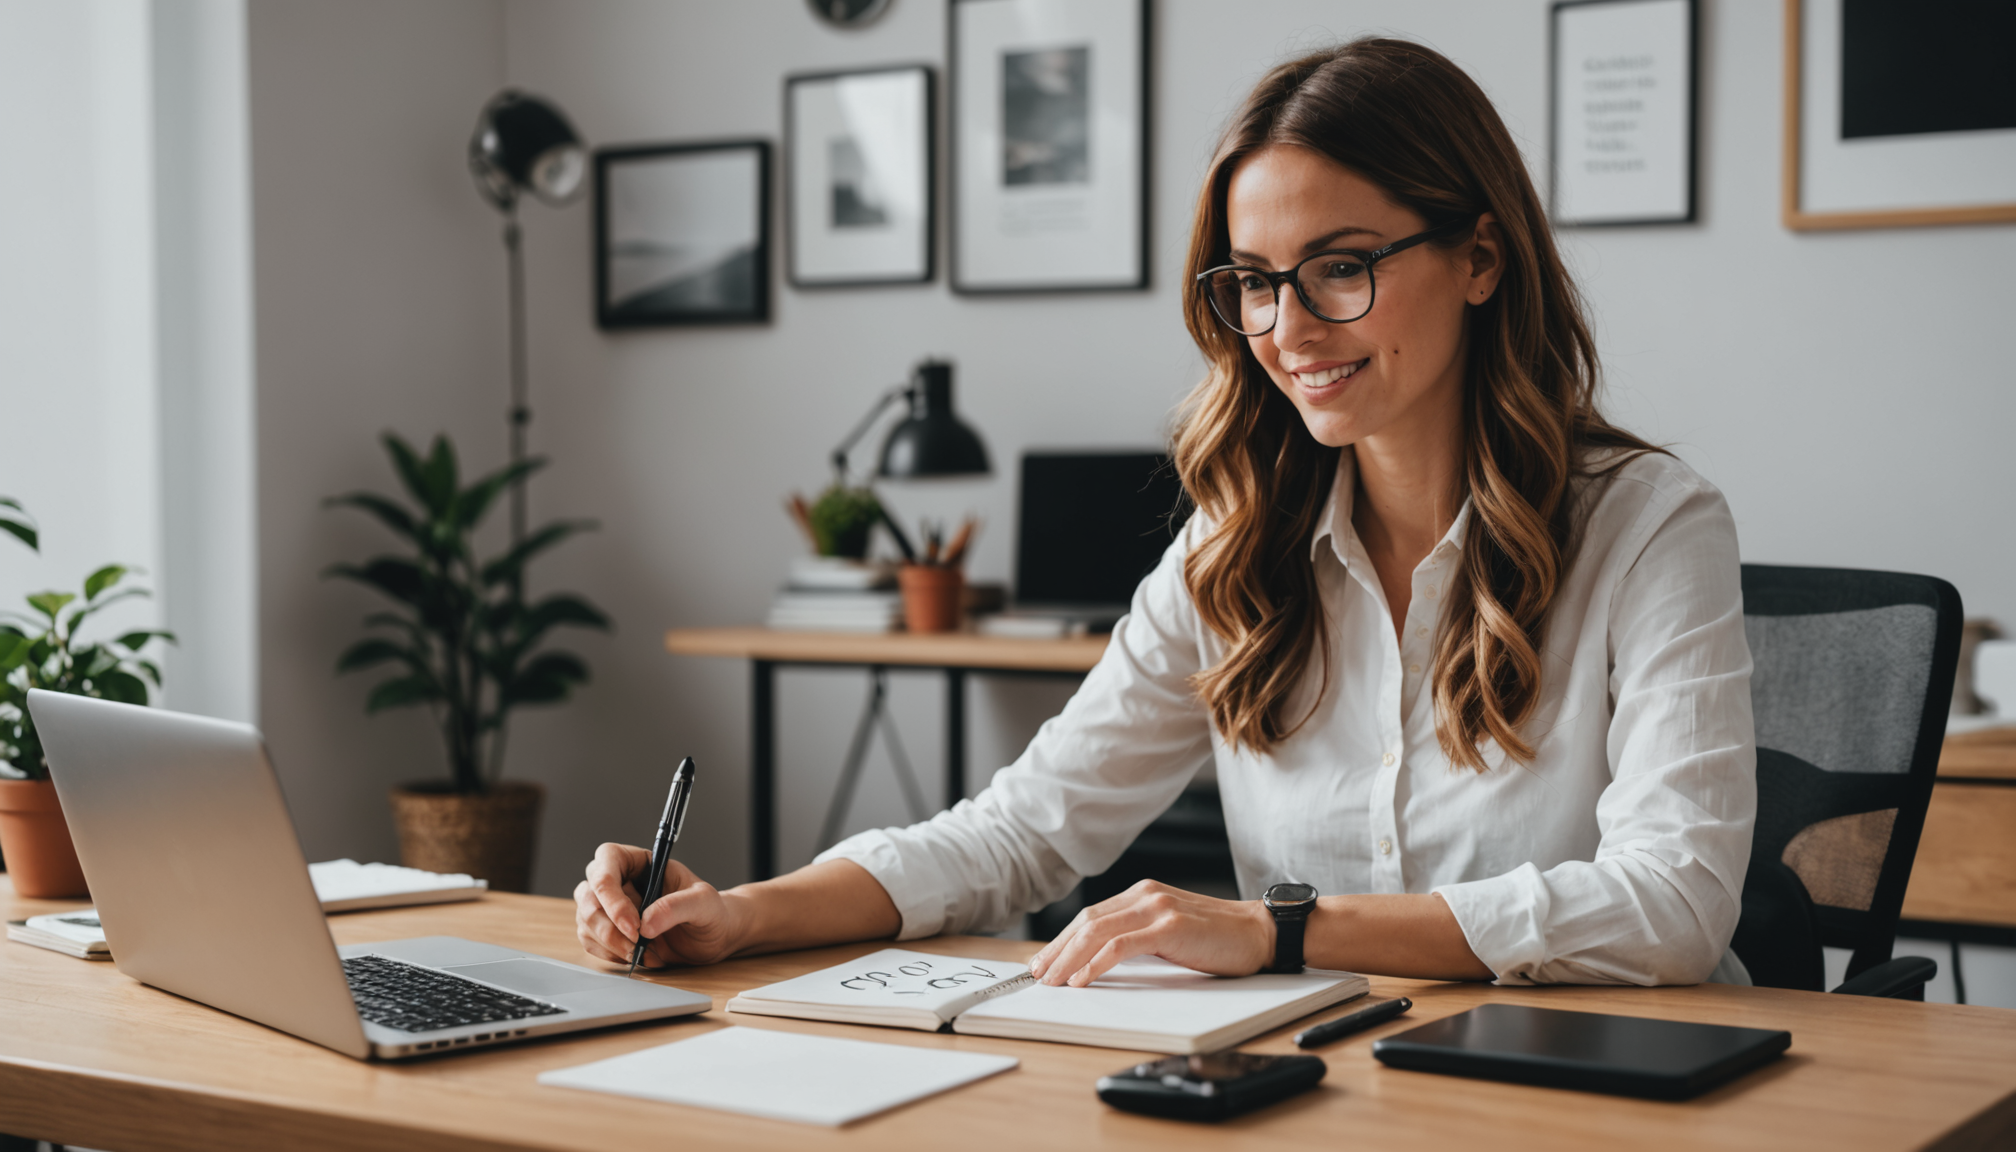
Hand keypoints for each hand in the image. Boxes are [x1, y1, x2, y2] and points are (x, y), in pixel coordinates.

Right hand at [574, 842, 745, 968]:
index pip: (608, 858)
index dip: (611, 891)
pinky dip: (612, 954)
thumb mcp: (704, 903)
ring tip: (644, 953)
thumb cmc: (711, 912)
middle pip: (589, 893)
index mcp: (641, 862)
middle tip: (639, 942)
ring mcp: (611, 907)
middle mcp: (621, 881)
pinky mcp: (608, 931)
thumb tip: (645, 923)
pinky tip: (640, 957)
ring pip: (586, 919)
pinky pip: (590, 940)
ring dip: (610, 943)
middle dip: (609, 924)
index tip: (632, 923)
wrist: (713, 938)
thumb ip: (677, 906)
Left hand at [1027, 880, 1274, 986]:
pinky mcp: (1170, 927)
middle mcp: (1145, 895)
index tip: (1044, 962)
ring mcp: (1157, 909)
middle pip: (1086, 922)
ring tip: (1052, 981)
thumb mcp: (1170, 933)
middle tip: (1037, 975)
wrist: (1260, 934)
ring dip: (1067, 958)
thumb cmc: (1219, 939)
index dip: (1062, 940)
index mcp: (1143, 894)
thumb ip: (1139, 937)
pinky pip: (1121, 946)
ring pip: (1096, 932)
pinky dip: (1095, 963)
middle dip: (1056, 950)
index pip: (1090, 917)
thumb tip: (1100, 961)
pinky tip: (1082, 979)